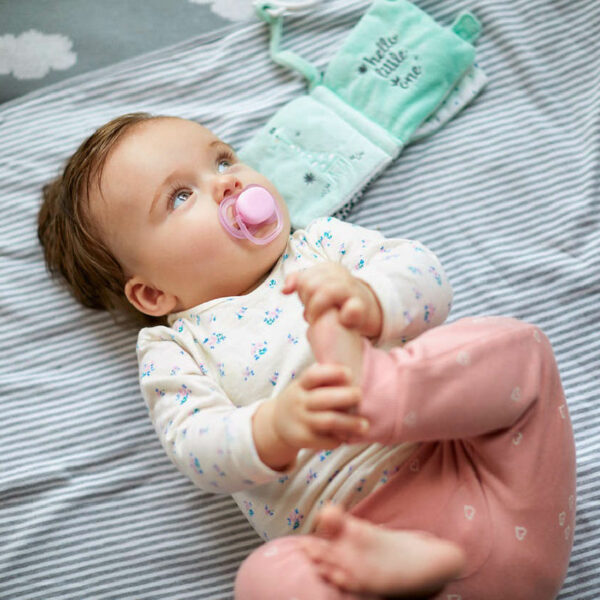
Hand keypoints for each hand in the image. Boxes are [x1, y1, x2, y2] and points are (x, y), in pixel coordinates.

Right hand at [253, 363, 369, 468]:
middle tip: (360, 396)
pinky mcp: (303, 439)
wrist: (277, 424)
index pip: (314, 375)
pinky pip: (326, 439)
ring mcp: (301, 421)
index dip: (333, 372)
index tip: (349, 373)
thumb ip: (323, 381)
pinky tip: (348, 435)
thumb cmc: (302, 399)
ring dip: (349, 423)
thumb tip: (357, 372)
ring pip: (328, 421)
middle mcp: (299, 402)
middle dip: (346, 396)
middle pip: (324, 399)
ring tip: (365, 425)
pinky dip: (340, 438)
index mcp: (301, 385)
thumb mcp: (304, 386)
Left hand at [282, 262, 382, 338]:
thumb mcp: (318, 286)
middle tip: (312, 314)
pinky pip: (353, 308)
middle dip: (308, 302)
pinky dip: (345, 314)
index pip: (304, 278)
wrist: (367, 308)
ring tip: (317, 321)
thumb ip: (299, 283)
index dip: (302, 293)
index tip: (308, 303)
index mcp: (329, 268)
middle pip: (312, 284)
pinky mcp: (362, 307)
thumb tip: (285, 290)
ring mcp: (352, 290)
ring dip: (317, 310)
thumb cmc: (337, 298)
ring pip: (327, 292)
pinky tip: (341, 320)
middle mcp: (341, 275)